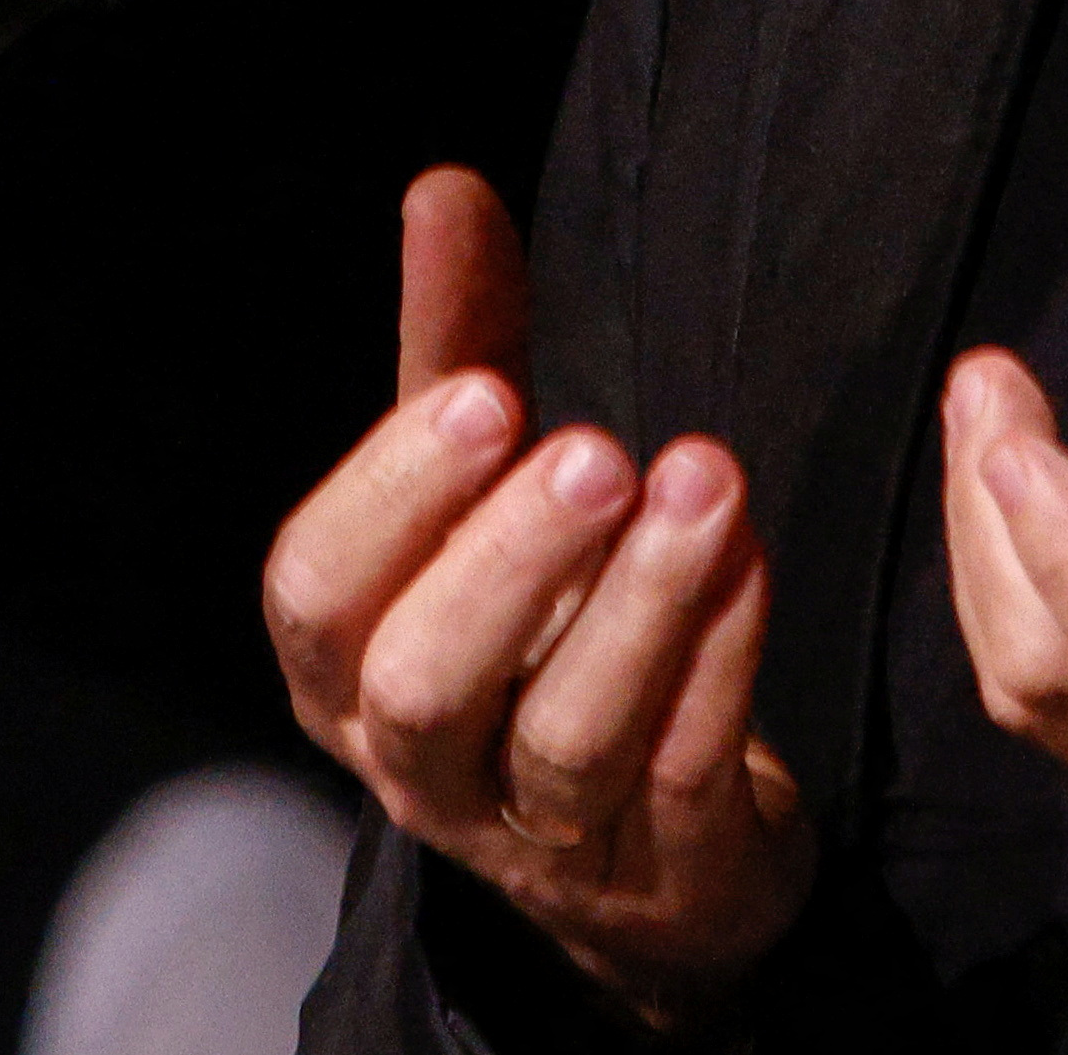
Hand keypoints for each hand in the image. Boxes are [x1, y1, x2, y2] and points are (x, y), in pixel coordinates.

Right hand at [264, 168, 812, 1026]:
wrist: (651, 848)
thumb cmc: (535, 635)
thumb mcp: (485, 495)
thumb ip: (460, 347)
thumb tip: (444, 187)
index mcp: (348, 671)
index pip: (317, 598)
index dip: (389, 500)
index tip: (484, 399)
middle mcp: (422, 768)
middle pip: (423, 686)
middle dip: (507, 563)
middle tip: (596, 449)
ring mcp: (540, 841)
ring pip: (567, 739)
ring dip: (641, 605)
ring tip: (705, 478)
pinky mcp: (660, 879)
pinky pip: (684, 775)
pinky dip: (721, 662)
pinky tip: (750, 559)